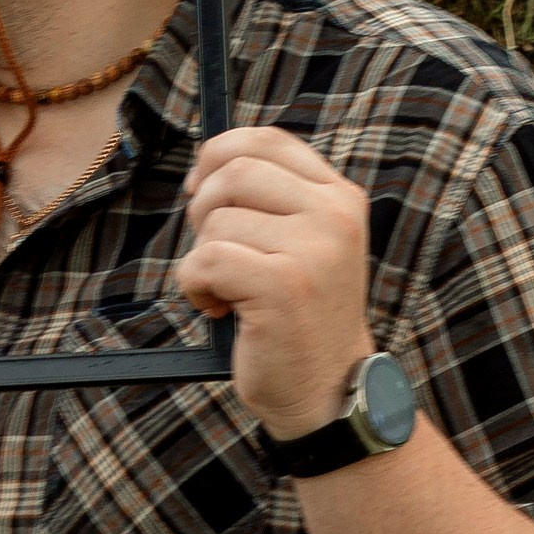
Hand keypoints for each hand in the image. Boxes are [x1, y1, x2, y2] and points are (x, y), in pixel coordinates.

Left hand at [178, 126, 375, 438]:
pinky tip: (217, 309)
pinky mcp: (283, 285)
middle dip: (202, 210)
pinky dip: (193, 286)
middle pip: (233, 171)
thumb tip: (207, 161)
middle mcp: (334, 215)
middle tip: (212, 253)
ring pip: (215, 220)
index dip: (218, 156)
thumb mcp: (301, 244)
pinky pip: (205, 260)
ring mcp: (313, 249)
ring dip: (201, 259)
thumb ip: (271, 199)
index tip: (200, 190)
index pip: (266, 140)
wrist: (328, 393)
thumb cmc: (299, 318)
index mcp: (340, 198)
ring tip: (227, 292)